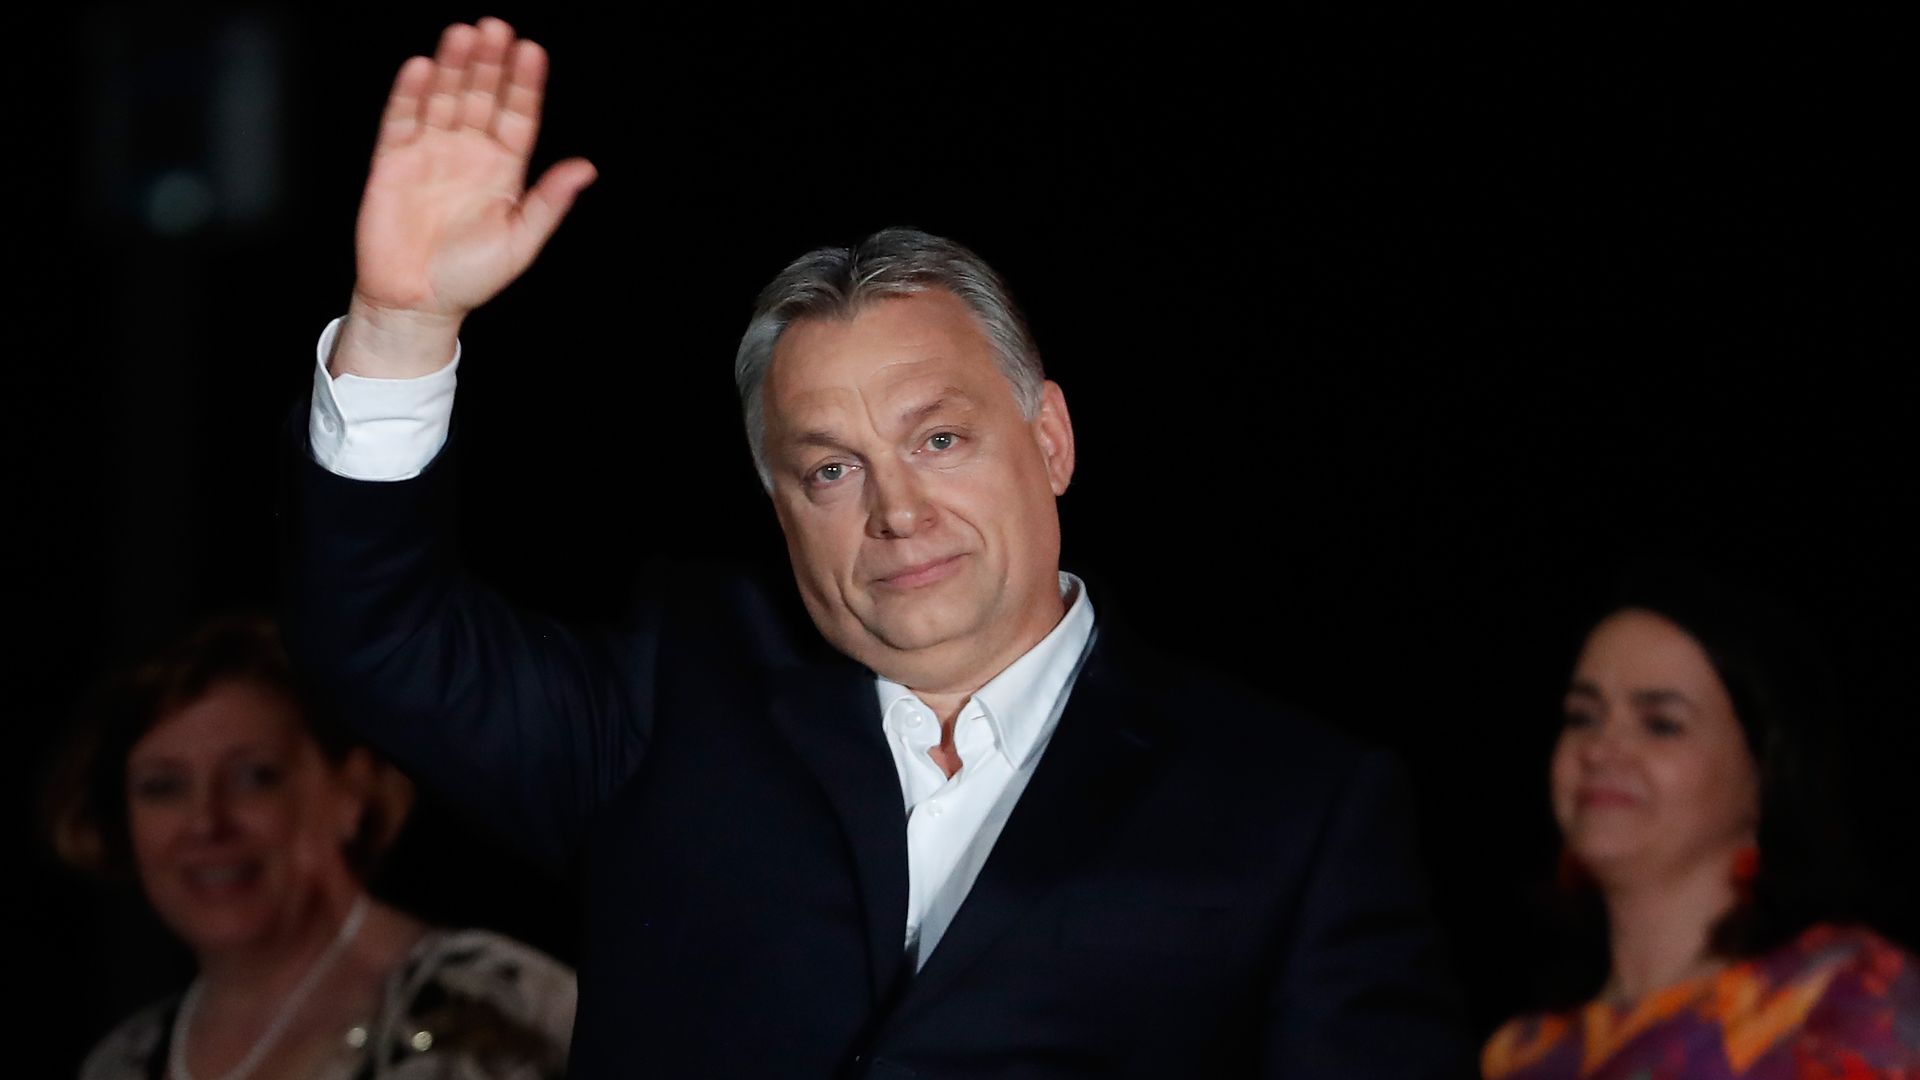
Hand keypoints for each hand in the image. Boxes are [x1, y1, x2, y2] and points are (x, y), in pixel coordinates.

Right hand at [333, 18, 596, 377]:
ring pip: (443, 99)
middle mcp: (467, 154)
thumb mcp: (521, 241)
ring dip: (453, 67)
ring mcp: (430, 153)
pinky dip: (410, 94)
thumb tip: (586, 168)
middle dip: (488, 64)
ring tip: (464, 35)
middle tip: (496, 29)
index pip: (517, 116)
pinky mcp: (392, 162)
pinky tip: (422, 68)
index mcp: (502, 170)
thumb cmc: (469, 276)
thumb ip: (549, 201)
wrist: (416, 303)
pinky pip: (401, 120)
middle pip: (480, 97)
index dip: (524, 84)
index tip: (532, 52)